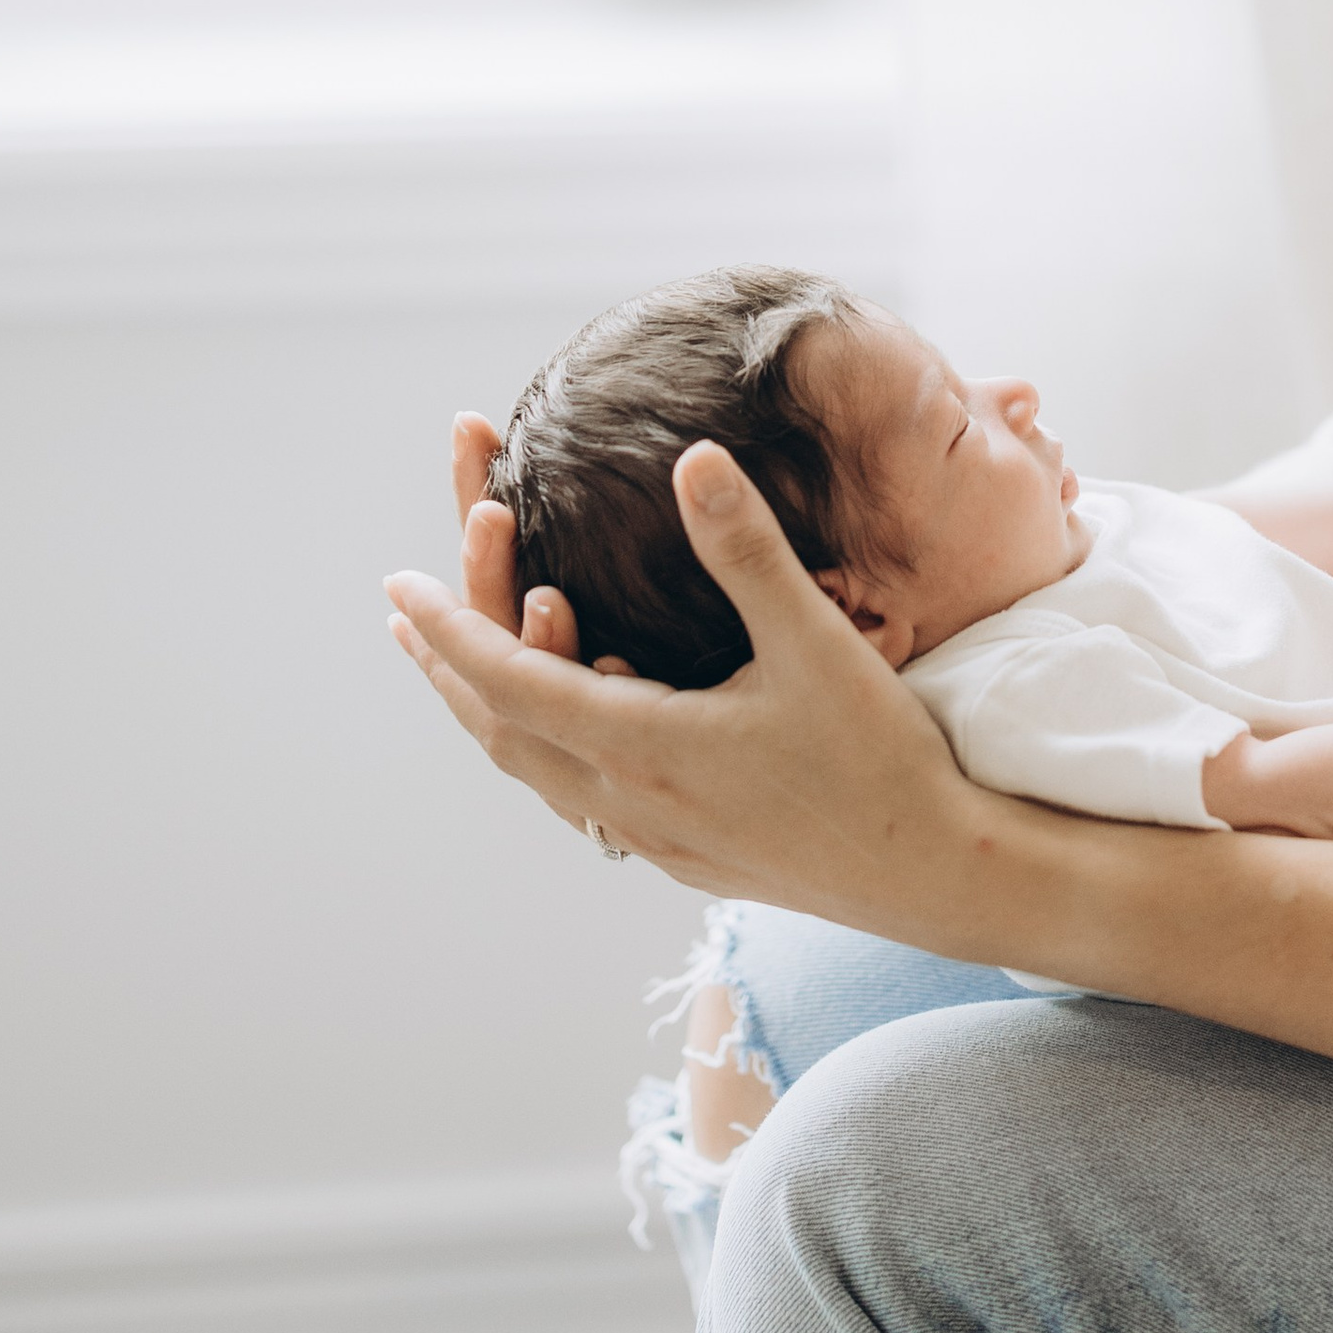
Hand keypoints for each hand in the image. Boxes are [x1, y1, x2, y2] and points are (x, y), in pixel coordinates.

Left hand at [387, 439, 981, 916]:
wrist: (932, 875)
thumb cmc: (878, 761)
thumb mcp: (815, 643)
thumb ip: (748, 550)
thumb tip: (694, 457)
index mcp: (644, 747)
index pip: (511, 681)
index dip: (449, 631)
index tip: (399, 588)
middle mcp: (630, 801)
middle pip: (503, 731)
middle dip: (448, 668)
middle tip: (405, 616)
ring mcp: (655, 835)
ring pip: (541, 769)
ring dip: (493, 708)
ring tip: (462, 667)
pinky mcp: (686, 850)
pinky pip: (584, 794)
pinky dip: (550, 744)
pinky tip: (578, 719)